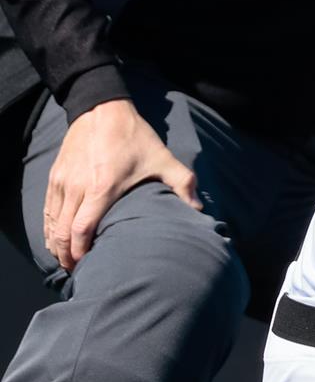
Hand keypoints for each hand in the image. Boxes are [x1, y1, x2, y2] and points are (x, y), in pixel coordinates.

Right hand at [43, 99, 200, 270]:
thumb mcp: (164, 159)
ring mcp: (63, 181)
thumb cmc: (135, 137)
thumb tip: (199, 211)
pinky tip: (56, 239)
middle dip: (67, 256)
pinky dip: (49, 227)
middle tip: (76, 272)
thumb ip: (184, 185)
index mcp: (102, 188)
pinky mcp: (55, 176)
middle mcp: (77, 187)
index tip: (88, 266)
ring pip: (52, 222)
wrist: (102, 109)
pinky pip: (48, 209)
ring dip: (56, 245)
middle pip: (63, 232)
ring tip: (66, 261)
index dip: (81, 252)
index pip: (82, 229)